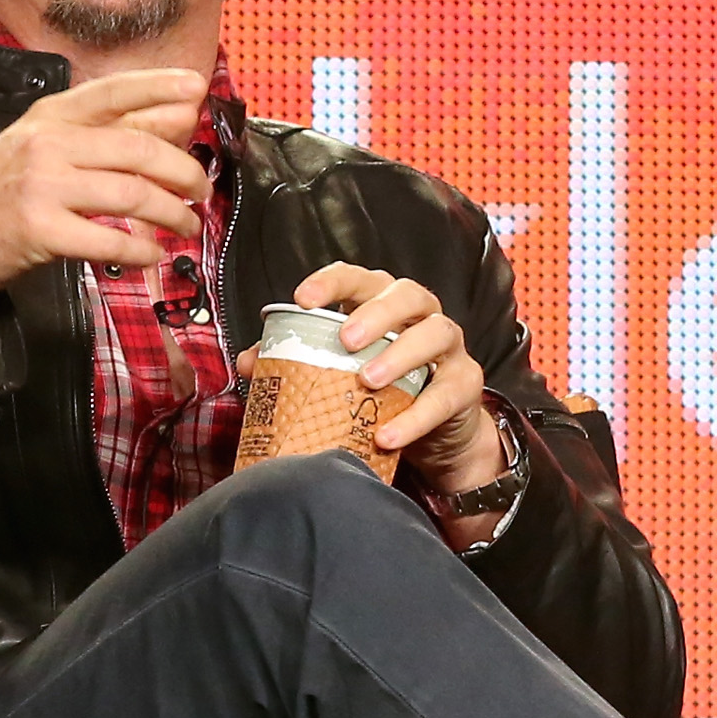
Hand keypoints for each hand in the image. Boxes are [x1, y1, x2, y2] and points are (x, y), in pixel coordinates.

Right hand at [0, 69, 211, 348]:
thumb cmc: (5, 192)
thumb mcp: (47, 148)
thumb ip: (107, 132)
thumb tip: (177, 117)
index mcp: (49, 116)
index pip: (112, 92)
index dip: (159, 86)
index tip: (197, 86)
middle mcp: (46, 142)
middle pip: (137, 149)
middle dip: (183, 170)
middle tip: (202, 189)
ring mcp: (42, 185)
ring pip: (132, 194)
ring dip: (172, 214)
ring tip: (187, 225)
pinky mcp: (40, 229)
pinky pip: (110, 240)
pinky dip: (143, 250)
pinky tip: (153, 254)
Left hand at [289, 263, 507, 508]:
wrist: (437, 438)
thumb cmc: (385, 394)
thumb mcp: (341, 376)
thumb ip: (297, 363)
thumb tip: (250, 361)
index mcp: (384, 306)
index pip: (360, 279)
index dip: (333, 282)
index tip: (302, 298)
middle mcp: (421, 318)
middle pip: (407, 294)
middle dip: (375, 313)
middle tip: (345, 340)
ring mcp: (449, 349)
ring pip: (436, 333)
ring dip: (400, 354)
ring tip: (368, 380)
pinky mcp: (465, 386)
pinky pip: (445, 395)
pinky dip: (416, 416)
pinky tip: (387, 435)